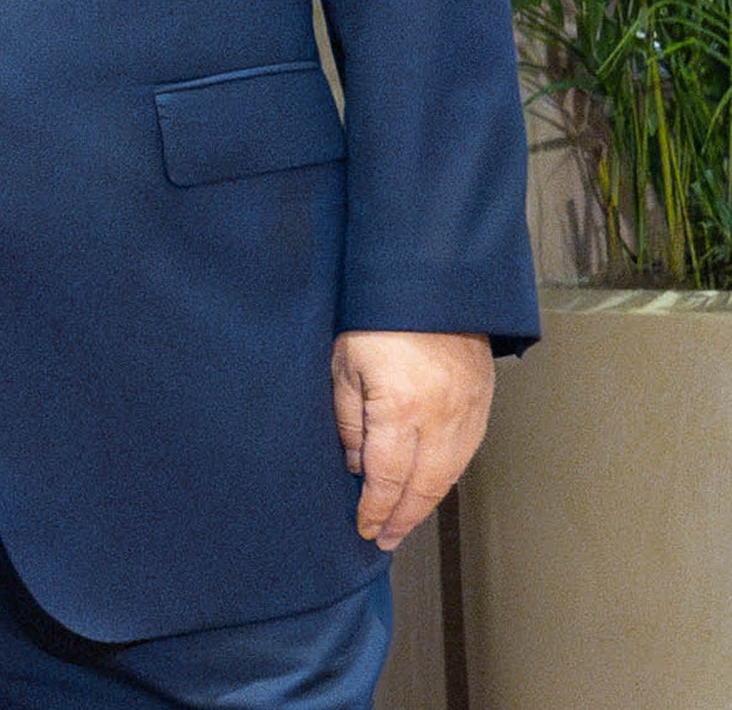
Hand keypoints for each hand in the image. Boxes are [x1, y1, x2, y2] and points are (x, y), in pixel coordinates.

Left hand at [331, 329, 494, 549]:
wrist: (432, 284)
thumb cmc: (377, 319)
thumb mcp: (344, 363)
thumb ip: (348, 418)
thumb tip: (355, 463)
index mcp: (401, 409)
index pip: (388, 477)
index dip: (376, 508)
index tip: (365, 528)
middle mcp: (440, 418)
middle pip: (423, 486)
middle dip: (402, 518)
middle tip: (385, 540)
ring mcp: (466, 412)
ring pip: (448, 474)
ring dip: (426, 503)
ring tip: (405, 522)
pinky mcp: (481, 404)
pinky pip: (465, 453)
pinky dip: (446, 478)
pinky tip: (431, 488)